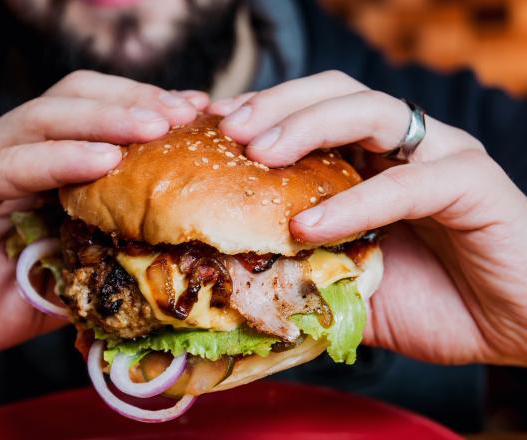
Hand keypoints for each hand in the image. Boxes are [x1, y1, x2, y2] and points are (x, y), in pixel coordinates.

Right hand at [0, 70, 207, 356]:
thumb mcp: (57, 285)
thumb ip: (95, 266)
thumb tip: (158, 266)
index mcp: (40, 167)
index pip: (99, 120)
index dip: (147, 113)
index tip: (199, 120)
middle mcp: (12, 150)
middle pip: (79, 98)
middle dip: (138, 101)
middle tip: (188, 113)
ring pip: (50, 117)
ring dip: (108, 117)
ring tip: (158, 125)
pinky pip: (13, 162)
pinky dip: (60, 157)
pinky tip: (103, 159)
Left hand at [211, 71, 526, 365]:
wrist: (513, 327)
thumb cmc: (433, 302)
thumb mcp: (350, 285)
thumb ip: (306, 273)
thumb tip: (240, 282)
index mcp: (373, 159)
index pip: (310, 113)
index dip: (262, 114)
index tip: (213, 129)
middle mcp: (406, 146)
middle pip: (334, 92)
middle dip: (276, 105)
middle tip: (229, 130)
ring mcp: (440, 156)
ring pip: (370, 111)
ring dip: (308, 126)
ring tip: (259, 154)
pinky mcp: (471, 182)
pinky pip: (406, 183)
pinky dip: (354, 202)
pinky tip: (309, 224)